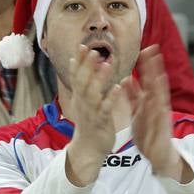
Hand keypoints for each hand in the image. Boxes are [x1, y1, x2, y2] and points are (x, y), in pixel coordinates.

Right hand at [64, 45, 121, 186]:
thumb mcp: (84, 101)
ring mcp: (91, 112)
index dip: (79, 61)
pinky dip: (110, 97)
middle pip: (82, 80)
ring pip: (93, 93)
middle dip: (87, 65)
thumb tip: (81, 65)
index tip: (81, 45)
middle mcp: (82, 102)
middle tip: (92, 49)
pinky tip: (117, 87)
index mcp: (80, 96)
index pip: (77, 75)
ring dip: (99, 78)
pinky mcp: (100, 121)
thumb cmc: (90, 122)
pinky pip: (105, 108)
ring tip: (106, 63)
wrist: (89, 148)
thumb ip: (85, 84)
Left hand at [123, 45, 190, 182]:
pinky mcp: (162, 122)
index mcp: (147, 101)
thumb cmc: (149, 134)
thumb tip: (125, 79)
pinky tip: (159, 86)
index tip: (142, 49)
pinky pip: (160, 107)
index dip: (144, 65)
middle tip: (152, 47)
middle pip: (154, 80)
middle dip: (153, 65)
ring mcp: (160, 112)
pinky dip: (160, 95)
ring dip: (159, 76)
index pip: (146, 79)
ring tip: (158, 61)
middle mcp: (155, 103)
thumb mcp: (137, 112)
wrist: (159, 156)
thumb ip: (132, 96)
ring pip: (159, 90)